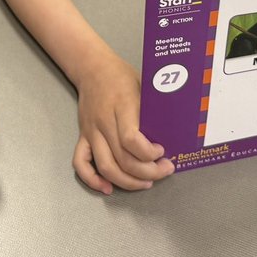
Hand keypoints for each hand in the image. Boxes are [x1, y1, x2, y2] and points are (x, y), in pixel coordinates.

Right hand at [72, 51, 173, 194]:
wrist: (92, 67)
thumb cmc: (122, 76)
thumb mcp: (144, 85)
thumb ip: (154, 109)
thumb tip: (176, 132)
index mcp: (121, 106)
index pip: (131, 140)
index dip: (149, 154)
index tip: (163, 152)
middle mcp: (104, 122)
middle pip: (122, 159)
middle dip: (147, 172)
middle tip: (164, 170)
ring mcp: (91, 131)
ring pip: (106, 166)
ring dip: (127, 182)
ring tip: (146, 182)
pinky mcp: (82, 136)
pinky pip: (80, 163)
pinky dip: (92, 180)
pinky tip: (108, 188)